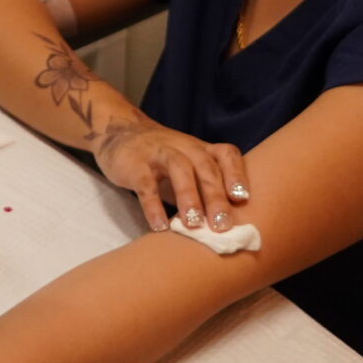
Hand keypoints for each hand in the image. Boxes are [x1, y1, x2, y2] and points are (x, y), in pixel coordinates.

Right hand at [91, 111, 249, 233]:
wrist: (119, 132)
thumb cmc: (163, 159)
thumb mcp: (188, 167)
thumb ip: (204, 191)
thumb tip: (227, 230)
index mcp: (201, 149)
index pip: (226, 155)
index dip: (236, 175)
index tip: (243, 199)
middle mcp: (184, 147)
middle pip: (205, 167)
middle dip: (215, 197)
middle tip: (222, 226)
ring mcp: (158, 153)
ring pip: (179, 169)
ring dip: (188, 197)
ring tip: (193, 225)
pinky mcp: (135, 164)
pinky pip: (146, 185)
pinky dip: (153, 207)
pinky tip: (160, 227)